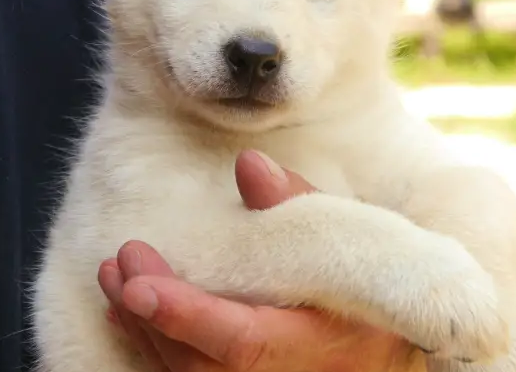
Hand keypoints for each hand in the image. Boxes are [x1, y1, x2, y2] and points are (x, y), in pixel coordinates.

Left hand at [98, 150, 421, 371]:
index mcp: (316, 342)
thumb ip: (297, 206)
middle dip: (152, 314)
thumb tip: (249, 163)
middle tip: (121, 262)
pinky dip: (154, 346)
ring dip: (144, 328)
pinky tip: (130, 314)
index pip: (240, 342)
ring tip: (114, 277)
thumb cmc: (372, 283)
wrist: (401, 341)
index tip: (138, 286)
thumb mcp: (352, 240)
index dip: (185, 316)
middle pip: (199, 364)